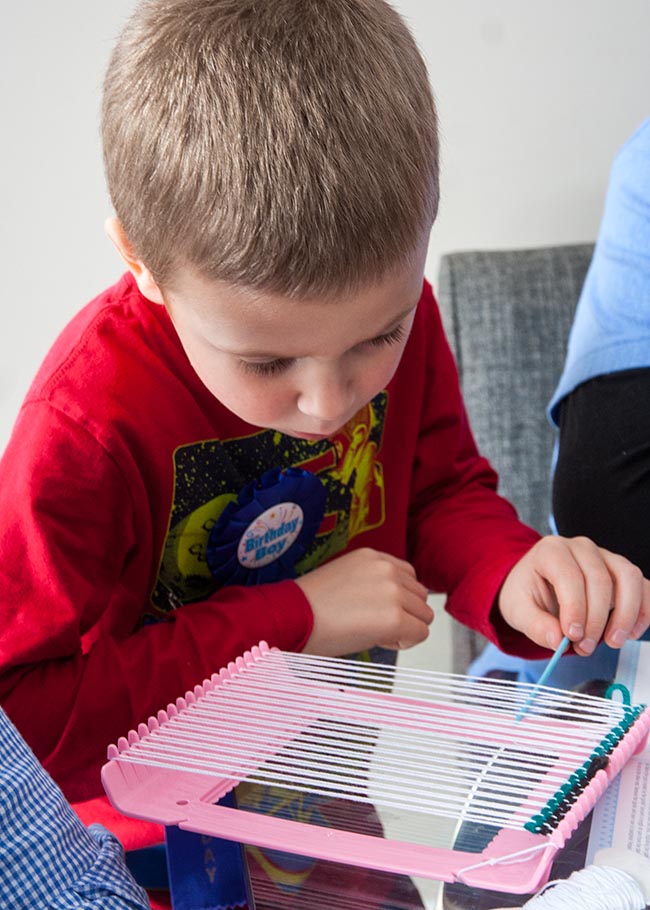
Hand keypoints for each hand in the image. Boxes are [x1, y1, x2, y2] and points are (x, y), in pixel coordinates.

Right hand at [296, 548, 432, 655]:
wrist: (292, 618)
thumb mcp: (345, 579)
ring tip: (373, 632)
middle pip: (420, 596)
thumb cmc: (308, 606)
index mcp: (373, 556)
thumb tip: (392, 604)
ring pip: (423, 616)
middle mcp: (387, 568)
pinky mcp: (395, 617)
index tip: (376, 610)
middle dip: (404, 614)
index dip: (397, 599)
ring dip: (405, 628)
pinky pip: (419, 634)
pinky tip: (376, 641)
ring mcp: (393, 592)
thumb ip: (373, 583)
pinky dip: (403, 642)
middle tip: (373, 625)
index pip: (408, 576)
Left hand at [498, 535, 649, 653]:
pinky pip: (642, 586)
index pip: (569, 576)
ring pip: (628, 578)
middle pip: (600, 579)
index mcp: (551, 551)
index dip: (575, 608)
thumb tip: (557, 641)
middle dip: (596, 619)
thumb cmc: (527, 592)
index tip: (572, 636)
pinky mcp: (621, 572)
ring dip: (626, 614)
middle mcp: (581, 548)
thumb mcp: (518, 609)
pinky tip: (631, 633)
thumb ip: (535, 625)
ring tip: (613, 642)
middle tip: (584, 647)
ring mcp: (605, 556)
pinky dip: (644, 610)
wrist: (536, 583)